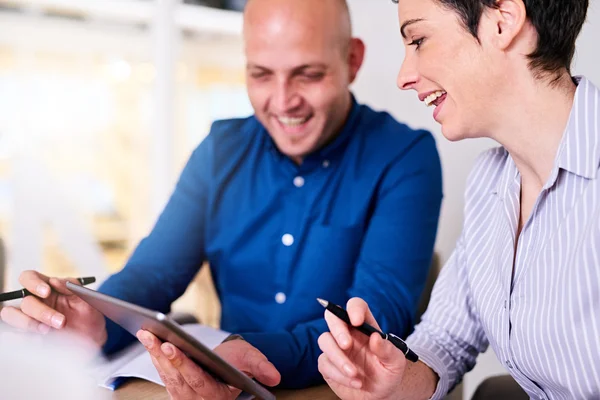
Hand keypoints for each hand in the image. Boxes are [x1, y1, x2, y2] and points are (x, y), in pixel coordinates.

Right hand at [0, 271, 106, 348]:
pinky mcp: (27, 335)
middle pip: (24, 301)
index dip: (33, 283)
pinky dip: (27, 337)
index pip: (28, 277)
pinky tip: (42, 341)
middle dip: (41, 311)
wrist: (92, 337)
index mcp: (46, 288)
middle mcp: (35, 302)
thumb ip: (72, 286)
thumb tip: (54, 281)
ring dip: (29, 323)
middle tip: (61, 321)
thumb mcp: (86, 298)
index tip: (46, 291)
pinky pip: (16, 335)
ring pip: (12, 315)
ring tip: (48, 331)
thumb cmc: (87, 314)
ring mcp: (29, 319)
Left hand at [137, 330, 280, 399]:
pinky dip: (154, 355)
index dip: (183, 364)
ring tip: (147, 333)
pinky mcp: (175, 385)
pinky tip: (148, 338)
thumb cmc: (239, 363)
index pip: (197, 381)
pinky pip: (162, 372)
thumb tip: (275, 377)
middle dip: (164, 356)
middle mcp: (196, 398)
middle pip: (176, 378)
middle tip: (154, 337)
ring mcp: (183, 393)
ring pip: (166, 375)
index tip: (172, 347)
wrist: (231, 366)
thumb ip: (262, 368)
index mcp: (216, 394)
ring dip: (154, 354)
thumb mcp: (252, 361)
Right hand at [317, 297, 405, 399]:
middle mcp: (348, 333)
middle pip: (332, 316)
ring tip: (355, 374)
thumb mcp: (396, 363)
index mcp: (365, 326)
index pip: (356, 306)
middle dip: (337, 329)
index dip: (354, 309)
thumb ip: (388, 350)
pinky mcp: (328, 364)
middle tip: (347, 345)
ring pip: (324, 340)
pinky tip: (354, 382)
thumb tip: (375, 337)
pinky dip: (339, 374)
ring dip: (338, 358)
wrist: (380, 395)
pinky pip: (324, 363)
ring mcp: (336, 348)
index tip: (357, 321)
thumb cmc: (388, 374)